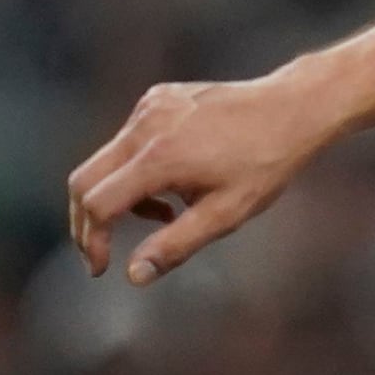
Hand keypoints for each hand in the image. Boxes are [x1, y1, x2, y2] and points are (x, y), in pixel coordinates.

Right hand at [66, 69, 323, 283]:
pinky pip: (127, 140)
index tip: (102, 269)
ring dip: (118, 196)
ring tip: (167, 213)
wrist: (290, 109)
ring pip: (105, 160)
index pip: (98, 204)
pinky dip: (134, 169)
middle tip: (102, 252)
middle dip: (86, 221)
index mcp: (159, 158)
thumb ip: (175, 245)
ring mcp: (148, 108)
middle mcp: (144, 126)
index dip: (92, 242)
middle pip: (84, 179)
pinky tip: (176, 180)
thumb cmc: (264, 165)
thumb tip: (134, 276)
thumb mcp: (225, 215)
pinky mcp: (156, 98)